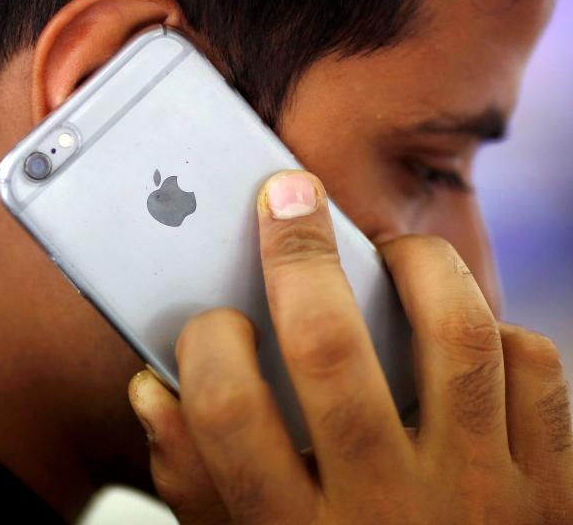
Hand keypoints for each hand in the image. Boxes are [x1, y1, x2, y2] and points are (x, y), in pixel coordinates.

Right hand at [129, 169, 572, 523]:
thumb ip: (195, 480)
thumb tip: (154, 391)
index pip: (228, 410)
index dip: (205, 344)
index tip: (211, 319)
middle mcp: (388, 512)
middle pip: (331, 349)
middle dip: (298, 253)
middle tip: (287, 195)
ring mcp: (483, 497)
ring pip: (457, 335)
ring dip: (417, 265)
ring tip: (388, 249)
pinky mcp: (553, 488)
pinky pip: (535, 371)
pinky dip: (500, 333)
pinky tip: (462, 335)